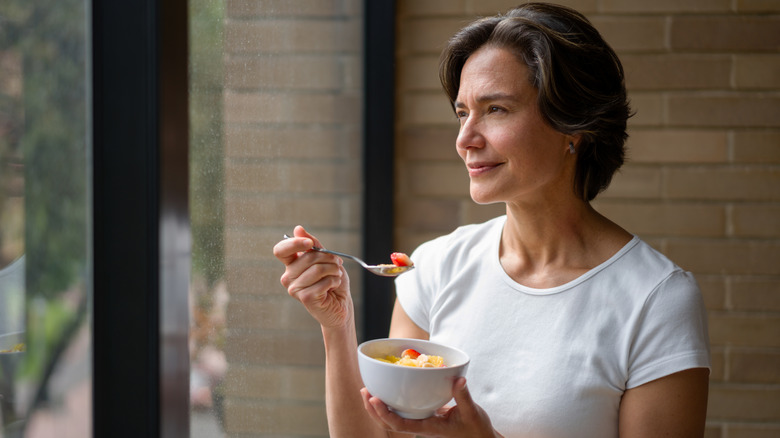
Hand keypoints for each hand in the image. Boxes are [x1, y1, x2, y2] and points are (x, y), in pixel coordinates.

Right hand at [273, 225, 352, 328]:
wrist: (341, 305)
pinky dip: (334, 281)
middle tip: (337, 264)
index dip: (294, 243)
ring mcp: (294, 289)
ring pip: (318, 269)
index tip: (310, 244)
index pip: (281, 250)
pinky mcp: (305, 298)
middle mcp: (288, 277)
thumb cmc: (332, 281)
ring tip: (336, 276)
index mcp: (291, 264)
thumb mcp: (325, 258)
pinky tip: (334, 286)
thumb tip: (298, 229)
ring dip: (334, 270)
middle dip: (329, 258)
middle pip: (307, 257)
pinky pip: (324, 282)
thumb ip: (313, 244)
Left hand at [360, 377, 502, 437]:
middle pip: (390, 424)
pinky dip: (393, 402)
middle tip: (365, 391)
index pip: (400, 425)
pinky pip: (404, 412)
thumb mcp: (472, 412)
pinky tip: (390, 390)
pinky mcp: (426, 416)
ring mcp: (422, 422)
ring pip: (394, 419)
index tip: (374, 400)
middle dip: (374, 410)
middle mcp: (421, 427)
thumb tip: (458, 379)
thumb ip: (463, 396)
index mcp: (429, 428)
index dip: (384, 414)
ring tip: (368, 390)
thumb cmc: (476, 429)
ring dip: (379, 407)